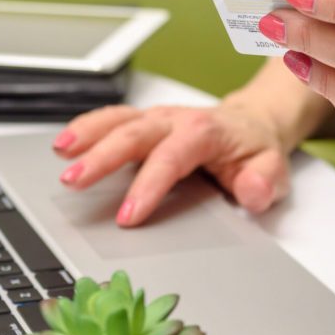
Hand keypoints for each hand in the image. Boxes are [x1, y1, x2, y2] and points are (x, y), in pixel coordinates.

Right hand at [52, 103, 291, 225]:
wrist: (252, 124)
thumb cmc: (254, 150)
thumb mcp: (273, 170)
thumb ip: (263, 183)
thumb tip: (251, 192)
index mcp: (205, 132)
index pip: (171, 158)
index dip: (148, 186)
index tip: (127, 216)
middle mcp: (176, 119)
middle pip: (133, 134)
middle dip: (101, 158)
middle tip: (74, 183)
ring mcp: (157, 118)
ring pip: (117, 120)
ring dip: (86, 135)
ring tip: (61, 154)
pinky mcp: (143, 122)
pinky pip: (111, 119)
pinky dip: (86, 128)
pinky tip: (64, 144)